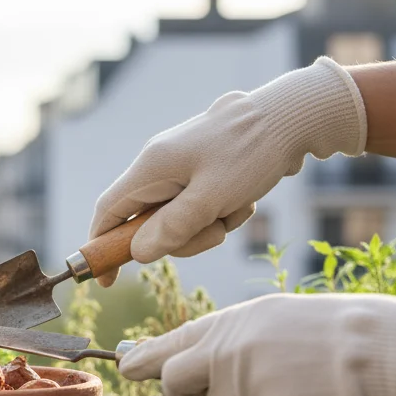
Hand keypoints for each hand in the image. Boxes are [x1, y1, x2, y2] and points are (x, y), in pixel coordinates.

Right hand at [87, 57, 366, 286]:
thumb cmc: (251, 153)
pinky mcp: (203, 168)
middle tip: (214, 233)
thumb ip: (171, 228)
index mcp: (152, 167)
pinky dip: (220, 211)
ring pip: (178, 217)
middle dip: (180, 237)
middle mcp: (160, 164)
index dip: (101, 246)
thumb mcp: (211, 199)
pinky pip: (199, 205)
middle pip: (148, 221)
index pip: (108, 211)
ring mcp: (182, 166)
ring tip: (236, 209)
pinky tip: (245, 197)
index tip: (108, 280)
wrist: (293, 116)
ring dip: (207, 225)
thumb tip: (138, 253)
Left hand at [117, 293, 395, 395]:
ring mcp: (239, 394)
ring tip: (297, 392)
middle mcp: (224, 356)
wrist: (390, 355)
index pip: (171, 344)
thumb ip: (232, 341)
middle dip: (185, 395)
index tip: (126, 365)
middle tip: (217, 393)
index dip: (145, 358)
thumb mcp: (279, 320)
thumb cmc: (344, 334)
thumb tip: (196, 365)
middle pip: (175, 384)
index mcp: (231, 324)